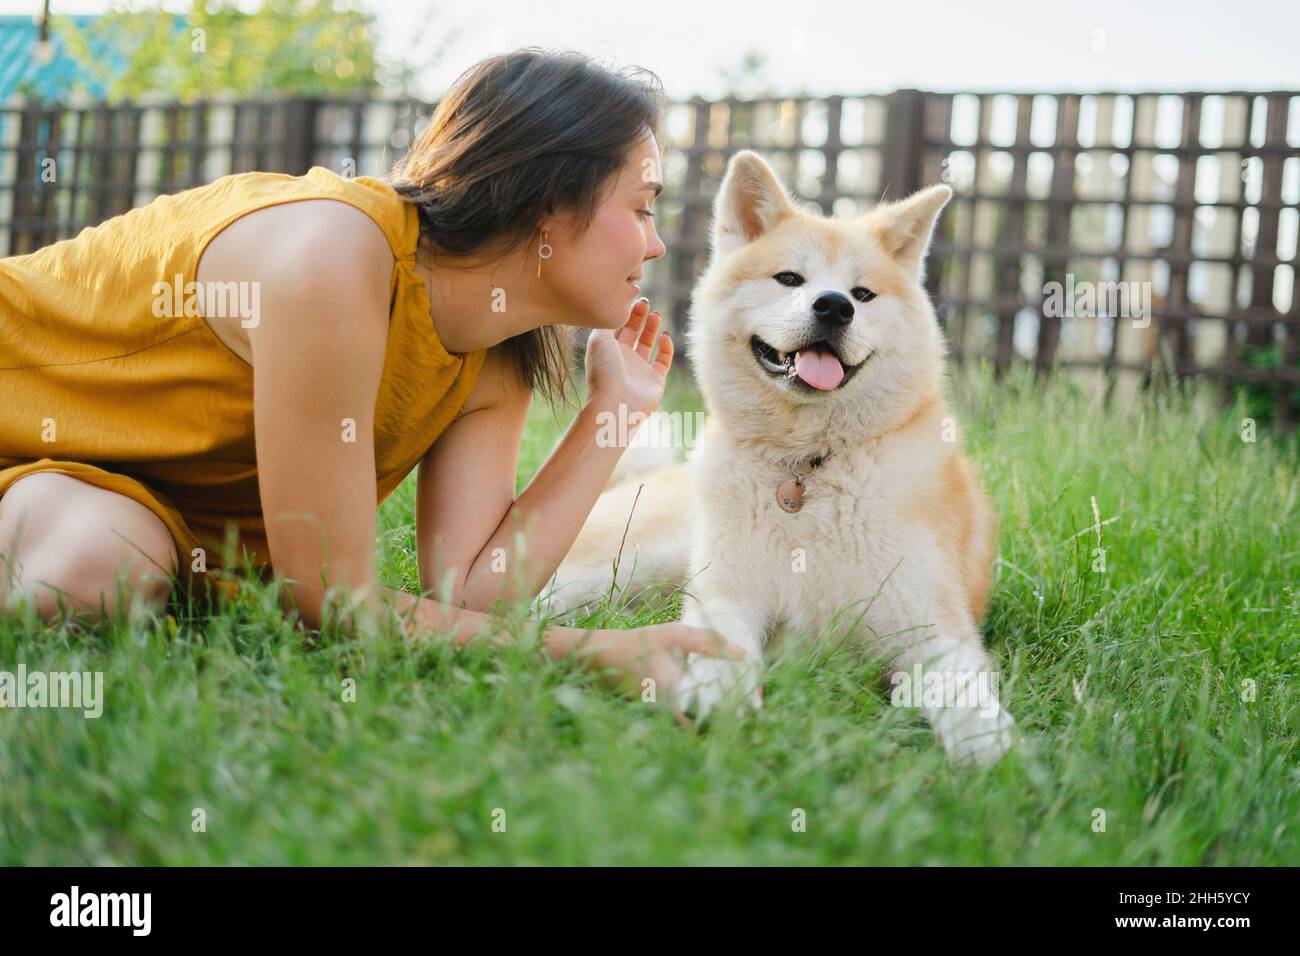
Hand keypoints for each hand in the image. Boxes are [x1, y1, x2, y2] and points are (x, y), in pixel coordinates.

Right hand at [552, 621, 746, 725]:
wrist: (599, 658)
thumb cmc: (637, 642)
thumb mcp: (673, 634)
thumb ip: (707, 642)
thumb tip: (743, 654)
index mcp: (675, 691)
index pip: (715, 713)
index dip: (738, 711)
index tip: (757, 706)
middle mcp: (668, 712)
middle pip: (711, 726)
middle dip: (733, 720)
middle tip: (754, 710)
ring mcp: (662, 720)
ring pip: (700, 728)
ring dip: (720, 720)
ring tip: (741, 709)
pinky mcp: (658, 720)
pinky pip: (688, 724)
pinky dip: (704, 718)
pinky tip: (715, 704)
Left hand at [584, 298, 673, 418]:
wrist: (616, 403)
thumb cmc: (604, 371)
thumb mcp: (599, 340)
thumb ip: (607, 322)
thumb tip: (617, 309)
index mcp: (607, 350)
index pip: (617, 326)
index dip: (625, 312)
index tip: (633, 298)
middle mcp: (622, 359)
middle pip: (632, 332)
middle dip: (639, 316)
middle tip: (645, 302)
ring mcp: (639, 369)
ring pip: (648, 343)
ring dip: (652, 328)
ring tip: (656, 314)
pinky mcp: (655, 380)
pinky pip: (663, 359)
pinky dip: (666, 346)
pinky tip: (664, 335)